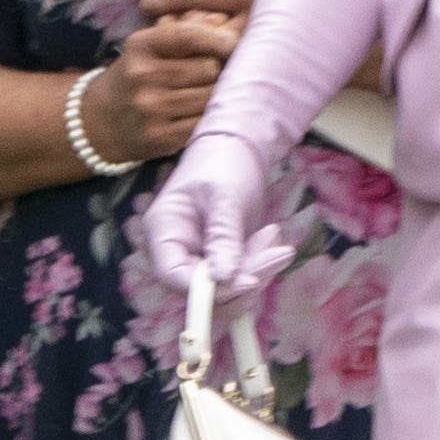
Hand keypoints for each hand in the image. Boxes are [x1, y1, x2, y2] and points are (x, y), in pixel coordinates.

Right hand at [83, 9, 240, 162]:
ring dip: (219, 95)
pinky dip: (211, 118)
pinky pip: (203, 124)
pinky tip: (209, 115)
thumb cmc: (137, 77)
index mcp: (140, 45)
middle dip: (221, 69)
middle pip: (208, 68)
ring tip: (219, 93)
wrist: (99, 122)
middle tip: (227, 72)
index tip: (238, 42)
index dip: (219, 37)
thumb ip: (185, 29)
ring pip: (210, 97)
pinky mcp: (160, 138)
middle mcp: (142, 75)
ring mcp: (150, 108)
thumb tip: (222, 19)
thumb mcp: (150, 47)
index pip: (188, 35)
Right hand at [140, 130, 272, 289]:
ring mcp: (198, 258)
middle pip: (202, 291)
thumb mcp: (225, 197)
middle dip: (242, 280)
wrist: (236, 148)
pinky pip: (239, 277)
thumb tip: (223, 279)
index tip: (247, 281)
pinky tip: (271, 238)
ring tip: (276, 241)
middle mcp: (176, 252)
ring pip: (225, 288)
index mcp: (163, 232)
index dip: (207, 289)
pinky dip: (259, 264)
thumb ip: (223, 237)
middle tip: (276, 255)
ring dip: (256, 272)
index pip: (173, 277)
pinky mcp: (220, 260)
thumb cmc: (222, 163)